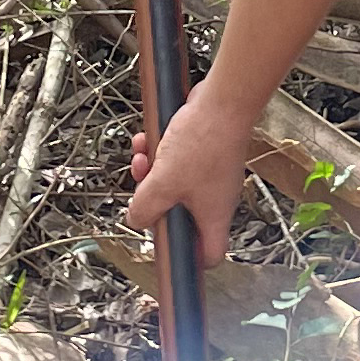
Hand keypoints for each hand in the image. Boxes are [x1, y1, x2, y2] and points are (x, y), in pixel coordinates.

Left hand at [122, 77, 252, 266]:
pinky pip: (177, 162)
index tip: (167, 249)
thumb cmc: (203, 143)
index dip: (189, 258)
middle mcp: (216, 199)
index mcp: (213, 216)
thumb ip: (145, 208)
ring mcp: (211, 176)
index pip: (209, 254)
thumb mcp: (162, 183)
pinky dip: (161, 154)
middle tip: (143, 191)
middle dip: (156, 203)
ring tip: (142, 157)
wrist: (222, 102)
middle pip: (182, 218)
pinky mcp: (205, 154)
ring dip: (152, 173)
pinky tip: (147, 139)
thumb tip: (137, 220)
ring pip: (175, 186)